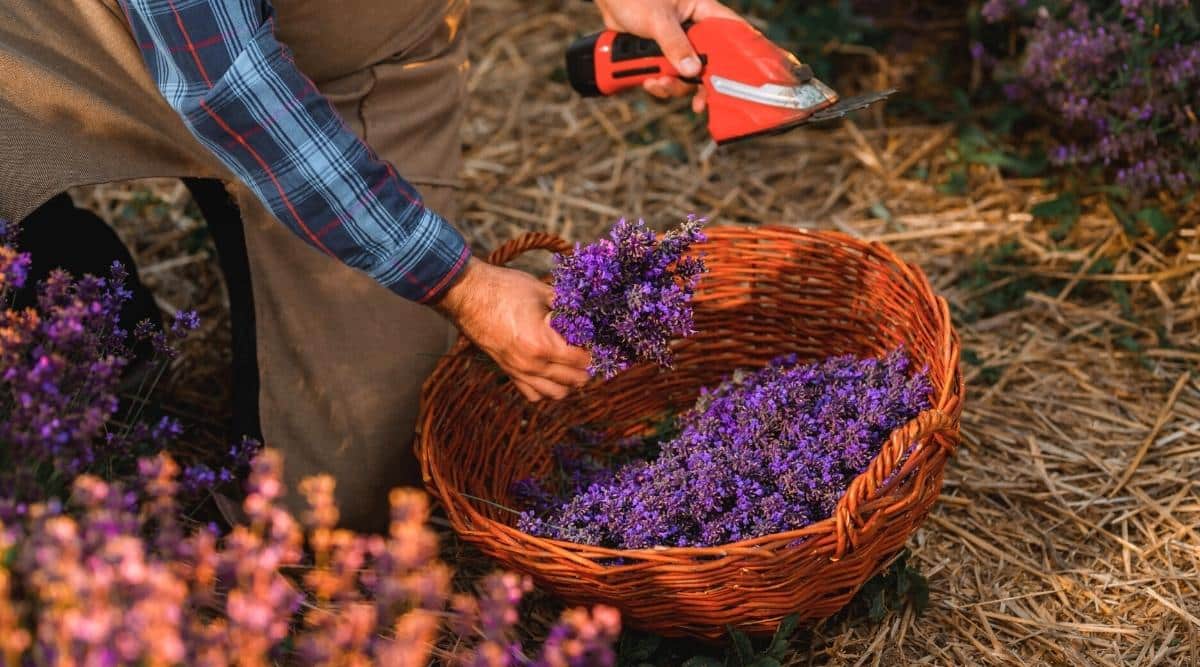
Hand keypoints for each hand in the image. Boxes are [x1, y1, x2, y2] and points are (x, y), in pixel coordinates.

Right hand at [434, 257, 590, 401]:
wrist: (467, 295)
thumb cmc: (505, 289)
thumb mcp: (542, 292)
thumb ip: (568, 307)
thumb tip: (589, 311)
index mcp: (543, 344)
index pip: (583, 360)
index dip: (594, 350)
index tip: (596, 338)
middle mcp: (532, 365)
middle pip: (576, 381)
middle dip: (587, 366)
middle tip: (589, 349)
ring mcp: (519, 372)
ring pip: (557, 393)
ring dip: (570, 381)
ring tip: (573, 362)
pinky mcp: (508, 372)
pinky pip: (534, 394)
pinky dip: (547, 388)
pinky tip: (550, 370)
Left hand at [592, 0, 745, 112]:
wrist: (608, 0)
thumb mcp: (657, 20)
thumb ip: (675, 44)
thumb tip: (691, 70)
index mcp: (702, 11)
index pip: (730, 32)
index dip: (740, 54)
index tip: (741, 80)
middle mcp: (694, 30)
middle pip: (709, 63)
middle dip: (698, 83)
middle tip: (697, 103)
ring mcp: (678, 44)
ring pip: (686, 74)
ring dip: (673, 86)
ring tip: (657, 84)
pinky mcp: (662, 56)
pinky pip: (667, 77)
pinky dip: (659, 84)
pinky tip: (648, 82)